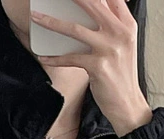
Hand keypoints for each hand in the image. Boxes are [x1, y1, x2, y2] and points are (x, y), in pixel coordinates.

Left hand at [30, 0, 152, 136]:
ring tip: (36, 17)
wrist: (127, 104)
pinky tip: (44, 57)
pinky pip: (70, 58)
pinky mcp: (98, 66)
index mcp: (128, 25)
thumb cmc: (121, 75)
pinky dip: (55, 58)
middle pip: (93, 4)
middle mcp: (120, 34)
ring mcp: (109, 49)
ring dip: (51, 22)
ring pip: (75, 29)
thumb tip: (91, 9)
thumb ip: (111, 26)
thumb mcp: (123, 45)